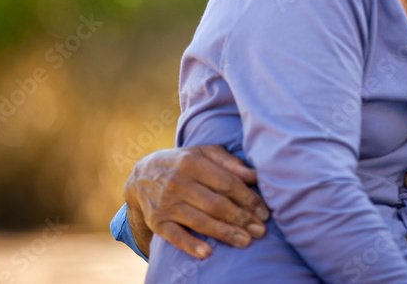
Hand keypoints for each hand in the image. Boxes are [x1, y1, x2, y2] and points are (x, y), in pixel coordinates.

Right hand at [123, 145, 269, 258]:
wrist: (142, 174)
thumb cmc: (184, 162)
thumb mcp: (205, 153)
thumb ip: (230, 163)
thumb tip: (256, 176)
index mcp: (192, 162)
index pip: (226, 183)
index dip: (248, 199)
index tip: (265, 212)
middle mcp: (178, 182)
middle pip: (216, 204)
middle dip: (241, 219)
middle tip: (261, 231)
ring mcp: (166, 203)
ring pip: (199, 221)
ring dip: (224, 233)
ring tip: (246, 241)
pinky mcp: (156, 221)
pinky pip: (174, 236)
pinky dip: (190, 245)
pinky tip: (207, 253)